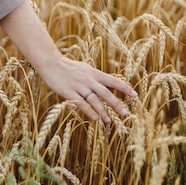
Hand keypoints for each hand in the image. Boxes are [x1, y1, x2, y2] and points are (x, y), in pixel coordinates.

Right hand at [0, 0, 136, 122]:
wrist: (50, 63)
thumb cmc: (68, 67)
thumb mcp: (85, 68)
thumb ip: (97, 77)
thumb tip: (111, 84)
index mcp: (94, 73)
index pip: (113, 81)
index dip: (125, 88)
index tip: (135, 96)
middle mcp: (88, 80)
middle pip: (106, 93)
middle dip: (117, 104)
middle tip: (126, 114)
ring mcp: (78, 86)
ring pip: (94, 101)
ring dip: (103, 112)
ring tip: (109, 121)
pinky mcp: (68, 93)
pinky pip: (81, 104)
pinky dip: (89, 112)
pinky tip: (95, 119)